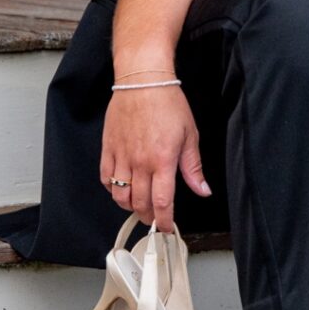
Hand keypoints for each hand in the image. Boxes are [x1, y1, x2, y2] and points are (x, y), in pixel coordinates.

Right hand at [101, 79, 206, 233]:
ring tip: (138, 205)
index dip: (164, 221)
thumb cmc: (168, 103)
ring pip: (119, 195)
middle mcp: (140, 162)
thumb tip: (202, 190)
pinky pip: (105, 178)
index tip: (166, 228)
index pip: (162, 202)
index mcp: (162, 160)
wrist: (143, 81)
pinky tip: (121, 187)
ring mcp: (121, 156)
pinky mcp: (108, 148)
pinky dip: (112, 189)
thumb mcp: (190, 135)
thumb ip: (193, 168)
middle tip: (154, 218)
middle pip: (140, 203)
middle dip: (148, 217)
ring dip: (129, 206)